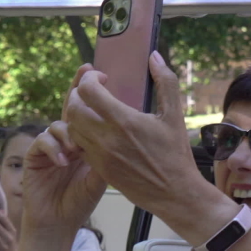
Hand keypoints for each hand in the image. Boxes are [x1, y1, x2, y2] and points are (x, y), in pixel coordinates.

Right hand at [21, 121, 106, 236]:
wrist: (57, 223)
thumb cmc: (79, 205)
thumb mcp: (97, 183)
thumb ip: (102, 162)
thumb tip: (112, 141)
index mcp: (84, 150)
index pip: (88, 127)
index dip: (94, 122)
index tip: (103, 126)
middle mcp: (67, 147)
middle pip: (72, 121)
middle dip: (80, 125)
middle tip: (88, 139)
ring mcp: (50, 151)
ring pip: (56, 127)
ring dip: (66, 135)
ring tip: (74, 151)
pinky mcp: (34, 157)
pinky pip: (41, 140)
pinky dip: (52, 147)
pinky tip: (62, 162)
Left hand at [64, 52, 202, 218]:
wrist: (175, 193)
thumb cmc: (176, 155)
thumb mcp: (175, 116)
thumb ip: (165, 82)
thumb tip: (154, 57)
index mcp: (124, 121)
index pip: (88, 91)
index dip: (90, 79)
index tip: (102, 79)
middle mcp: (107, 138)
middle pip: (74, 108)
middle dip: (79, 96)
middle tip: (92, 94)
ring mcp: (101, 156)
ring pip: (73, 128)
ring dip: (79, 116)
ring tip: (94, 112)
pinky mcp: (100, 169)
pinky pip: (80, 146)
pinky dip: (83, 135)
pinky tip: (98, 132)